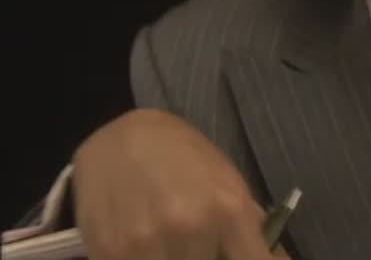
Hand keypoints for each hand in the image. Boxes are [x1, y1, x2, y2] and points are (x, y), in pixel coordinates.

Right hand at [71, 108, 280, 259]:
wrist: (121, 136)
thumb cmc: (186, 158)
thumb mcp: (230, 185)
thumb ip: (249, 229)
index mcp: (230, 210)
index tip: (244, 256)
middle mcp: (190, 228)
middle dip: (210, 259)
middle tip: (204, 245)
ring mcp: (146, 243)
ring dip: (176, 259)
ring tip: (175, 244)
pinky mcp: (108, 252)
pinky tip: (147, 247)